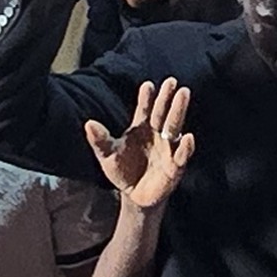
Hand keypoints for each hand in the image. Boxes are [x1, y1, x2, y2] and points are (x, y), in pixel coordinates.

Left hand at [84, 75, 198, 212]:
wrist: (134, 195)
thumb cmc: (122, 170)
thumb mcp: (107, 155)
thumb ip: (100, 140)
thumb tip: (89, 124)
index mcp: (141, 127)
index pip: (144, 109)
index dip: (146, 98)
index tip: (148, 85)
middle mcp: (157, 134)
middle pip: (162, 113)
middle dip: (167, 98)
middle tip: (172, 81)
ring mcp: (167, 148)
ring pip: (174, 127)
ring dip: (179, 111)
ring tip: (184, 95)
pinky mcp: (175, 166)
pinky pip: (181, 155)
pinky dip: (185, 147)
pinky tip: (187, 137)